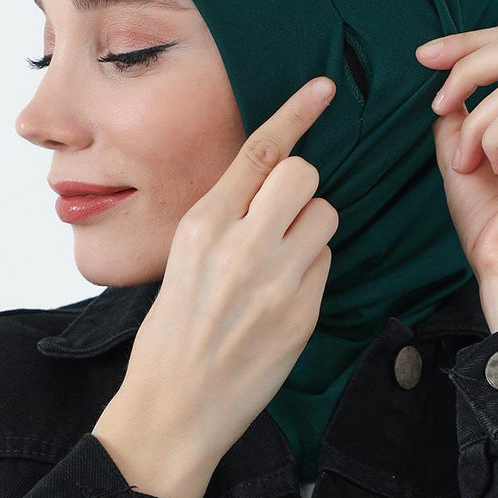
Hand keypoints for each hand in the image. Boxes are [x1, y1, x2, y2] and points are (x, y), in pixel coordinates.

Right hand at [107, 76, 338, 475]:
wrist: (175, 407)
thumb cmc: (171, 337)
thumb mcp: (182, 262)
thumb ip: (223, 220)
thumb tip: (265, 189)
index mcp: (202, 224)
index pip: (259, 152)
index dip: (296, 114)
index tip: (323, 89)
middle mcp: (241, 244)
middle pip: (304, 175)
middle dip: (301, 188)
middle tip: (283, 217)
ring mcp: (277, 279)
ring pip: (325, 216)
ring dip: (312, 228)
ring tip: (282, 261)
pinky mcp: (302, 312)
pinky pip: (327, 264)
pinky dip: (313, 270)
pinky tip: (283, 297)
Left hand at [417, 22, 497, 298]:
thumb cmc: (495, 228)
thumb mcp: (467, 153)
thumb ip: (465, 111)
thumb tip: (449, 73)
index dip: (473, 42)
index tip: (426, 55)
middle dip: (468, 66)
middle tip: (438, 106)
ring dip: (477, 124)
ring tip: (471, 164)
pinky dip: (491, 137)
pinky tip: (492, 169)